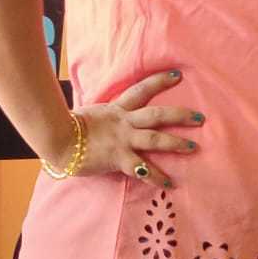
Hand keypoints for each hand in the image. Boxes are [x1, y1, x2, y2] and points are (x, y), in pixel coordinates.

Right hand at [51, 70, 204, 186]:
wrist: (57, 139)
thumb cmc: (70, 127)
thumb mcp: (92, 113)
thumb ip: (106, 114)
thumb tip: (110, 113)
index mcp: (117, 108)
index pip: (142, 89)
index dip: (160, 81)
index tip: (178, 75)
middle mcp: (124, 121)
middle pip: (158, 114)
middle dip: (180, 115)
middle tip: (200, 117)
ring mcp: (123, 140)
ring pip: (155, 139)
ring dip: (176, 143)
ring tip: (193, 147)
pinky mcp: (119, 158)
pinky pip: (142, 169)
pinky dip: (157, 177)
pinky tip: (170, 183)